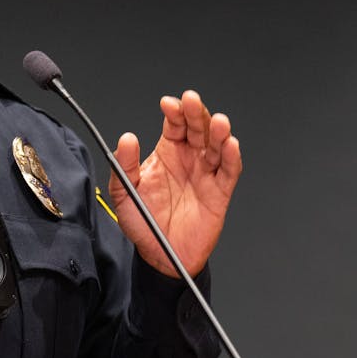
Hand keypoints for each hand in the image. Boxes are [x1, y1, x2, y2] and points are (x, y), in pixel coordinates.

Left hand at [110, 89, 241, 276]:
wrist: (161, 255)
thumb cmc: (145, 223)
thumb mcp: (124, 194)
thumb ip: (124, 166)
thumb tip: (126, 139)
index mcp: (168, 153)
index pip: (175, 124)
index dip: (174, 112)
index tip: (168, 104)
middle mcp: (190, 158)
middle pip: (198, 128)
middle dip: (196, 113)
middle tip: (192, 101)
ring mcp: (206, 173)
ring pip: (217, 146)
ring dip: (219, 132)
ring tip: (218, 122)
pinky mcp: (220, 192)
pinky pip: (229, 171)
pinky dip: (232, 157)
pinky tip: (230, 146)